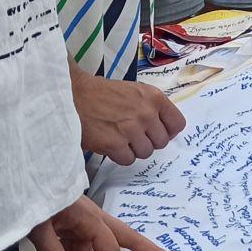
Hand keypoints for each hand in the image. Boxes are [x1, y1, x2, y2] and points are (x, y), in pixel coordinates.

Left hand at [26, 195, 170, 250]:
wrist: (19, 178)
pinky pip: (70, 250)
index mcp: (89, 218)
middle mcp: (90, 221)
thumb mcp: (38, 226)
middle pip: (123, 237)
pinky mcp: (68, 227)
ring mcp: (79, 224)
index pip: (109, 249)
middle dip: (145, 248)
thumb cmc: (32, 196)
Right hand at [69, 67, 184, 164]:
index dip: (167, 131)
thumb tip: (165, 129)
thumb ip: (152, 107)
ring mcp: (131, 129)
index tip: (157, 132)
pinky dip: (119, 155)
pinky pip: (128, 160)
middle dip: (148, 141)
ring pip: (145, 153)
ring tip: (119, 137)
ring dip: (133, 149)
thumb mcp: (135, 91)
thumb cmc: (103, 93)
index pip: (177, 124)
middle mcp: (146, 113)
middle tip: (132, 135)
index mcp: (154, 98)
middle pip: (161, 142)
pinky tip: (110, 143)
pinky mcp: (114, 144)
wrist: (74, 95)